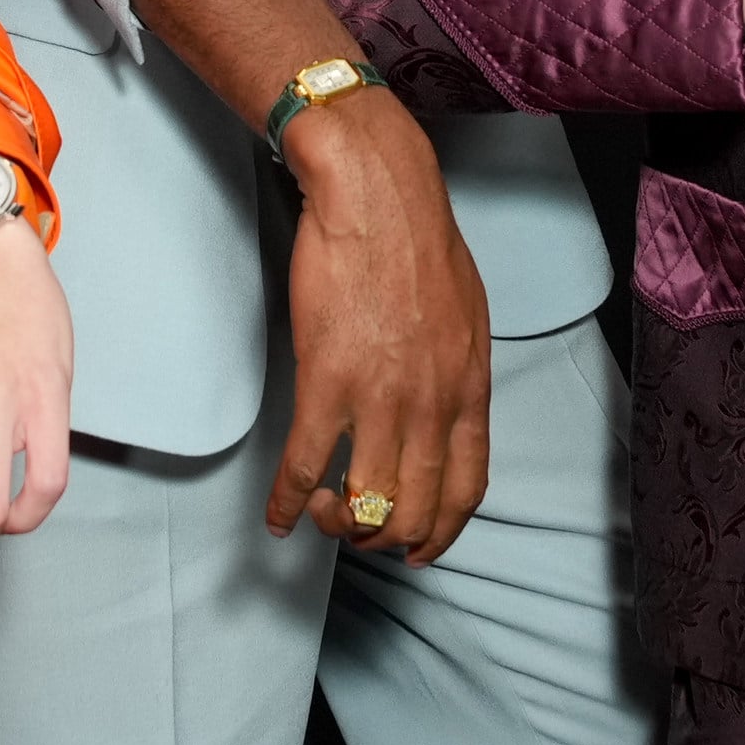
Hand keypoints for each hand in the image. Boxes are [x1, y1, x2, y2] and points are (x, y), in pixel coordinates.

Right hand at [267, 89, 491, 564]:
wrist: (375, 196)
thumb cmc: (418, 242)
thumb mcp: (466, 318)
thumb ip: (457, 375)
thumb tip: (445, 410)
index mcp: (468, 389)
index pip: (465, 490)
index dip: (441, 532)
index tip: (420, 547)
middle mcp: (431, 405)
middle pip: (415, 510)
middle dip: (386, 537)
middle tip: (360, 530)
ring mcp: (379, 398)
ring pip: (364, 502)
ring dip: (338, 523)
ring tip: (320, 514)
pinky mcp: (325, 381)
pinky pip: (306, 464)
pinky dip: (287, 502)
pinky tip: (276, 516)